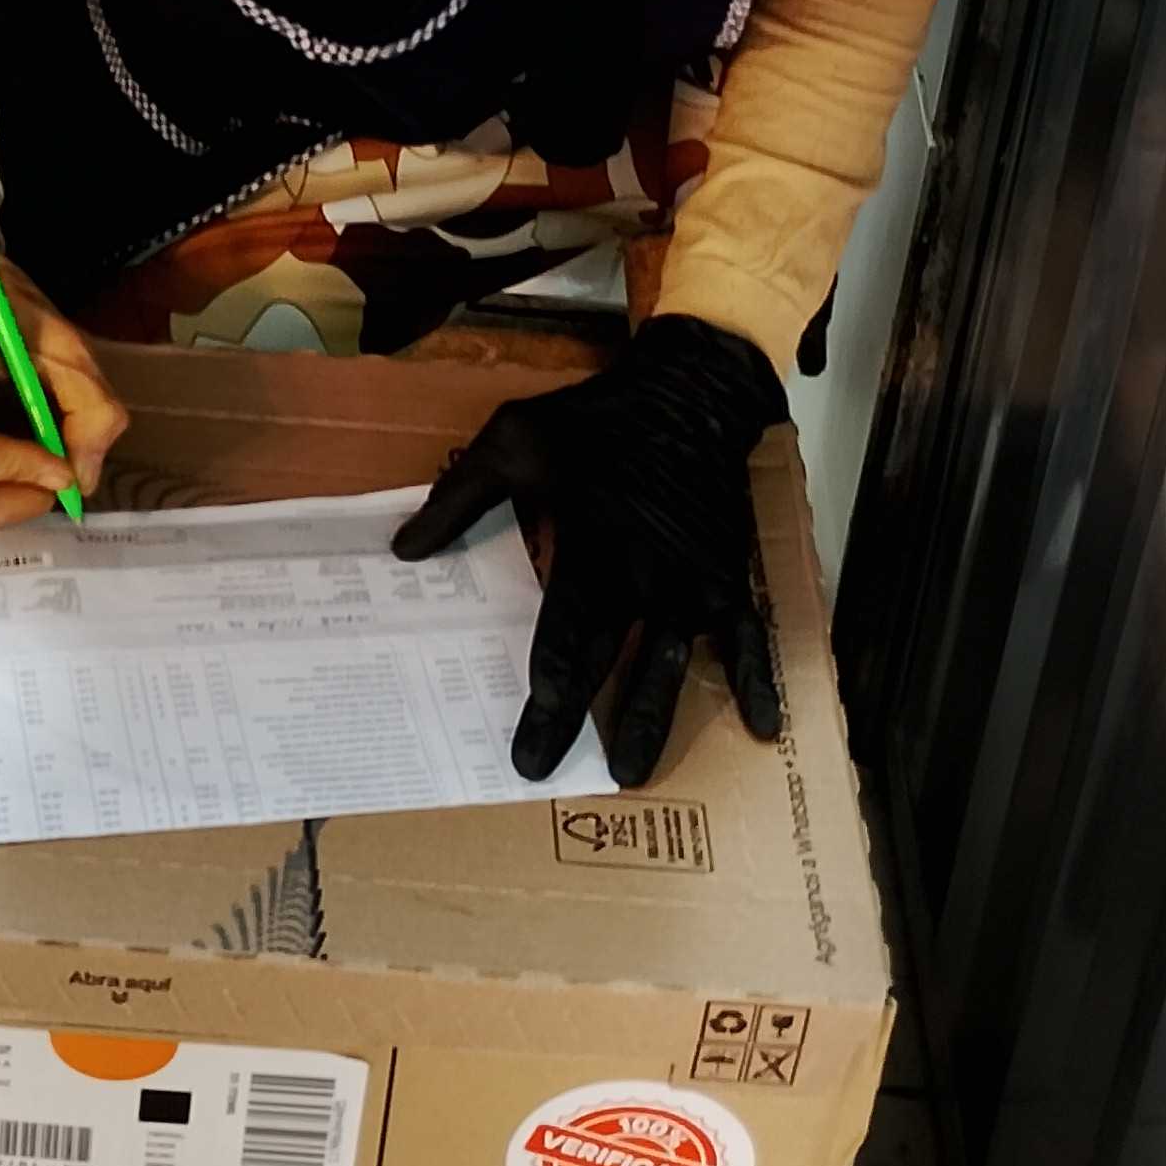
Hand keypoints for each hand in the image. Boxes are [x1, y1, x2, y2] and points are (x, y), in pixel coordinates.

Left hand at [393, 317, 785, 786]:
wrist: (692, 392)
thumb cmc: (597, 420)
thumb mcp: (514, 439)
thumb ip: (459, 498)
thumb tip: (403, 552)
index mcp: (595, 542)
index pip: (567, 629)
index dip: (551, 686)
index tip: (530, 734)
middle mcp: (649, 571)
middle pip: (612, 658)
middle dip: (584, 720)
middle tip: (553, 773)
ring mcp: (695, 578)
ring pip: (673, 661)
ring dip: (653, 717)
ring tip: (633, 771)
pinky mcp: (729, 575)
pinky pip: (750, 634)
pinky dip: (756, 678)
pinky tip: (761, 728)